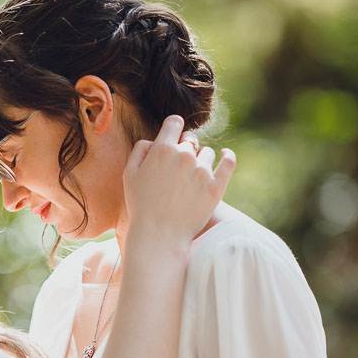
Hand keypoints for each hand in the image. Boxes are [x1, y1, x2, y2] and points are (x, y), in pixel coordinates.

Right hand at [124, 115, 234, 247]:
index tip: (174, 136)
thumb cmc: (141, 206)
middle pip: (190, 139)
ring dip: (200, 161)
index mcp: (163, 149)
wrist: (159, 235)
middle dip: (185, 148)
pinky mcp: (216, 186)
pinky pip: (229, 162)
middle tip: (178, 168)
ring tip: (191, 179)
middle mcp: (184, 156)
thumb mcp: (129, 174)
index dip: (173, 127)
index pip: (174, 122)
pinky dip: (228, 157)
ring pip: (207, 153)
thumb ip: (140, 150)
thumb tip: (155, 140)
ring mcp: (202, 171)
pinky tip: (226, 156)